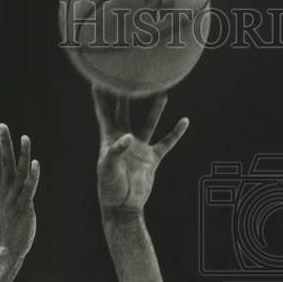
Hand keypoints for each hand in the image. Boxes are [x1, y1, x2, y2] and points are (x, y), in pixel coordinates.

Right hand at [0, 123, 40, 260]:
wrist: (10, 250)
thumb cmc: (13, 230)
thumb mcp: (12, 207)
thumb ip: (14, 195)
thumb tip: (17, 186)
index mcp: (4, 190)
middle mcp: (7, 191)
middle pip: (4, 163)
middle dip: (3, 143)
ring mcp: (15, 199)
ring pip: (18, 172)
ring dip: (22, 154)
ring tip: (25, 136)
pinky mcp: (24, 207)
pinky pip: (29, 189)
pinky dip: (32, 176)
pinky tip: (35, 163)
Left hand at [92, 87, 188, 214]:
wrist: (123, 206)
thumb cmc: (109, 188)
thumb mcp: (107, 169)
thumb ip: (116, 151)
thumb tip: (129, 137)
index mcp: (109, 139)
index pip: (104, 112)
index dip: (101, 96)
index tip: (98, 78)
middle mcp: (125, 140)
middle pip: (125, 111)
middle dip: (126, 94)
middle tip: (129, 75)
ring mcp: (139, 148)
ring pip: (148, 123)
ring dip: (155, 109)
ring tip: (161, 92)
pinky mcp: (152, 158)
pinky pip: (166, 143)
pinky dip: (176, 133)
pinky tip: (184, 121)